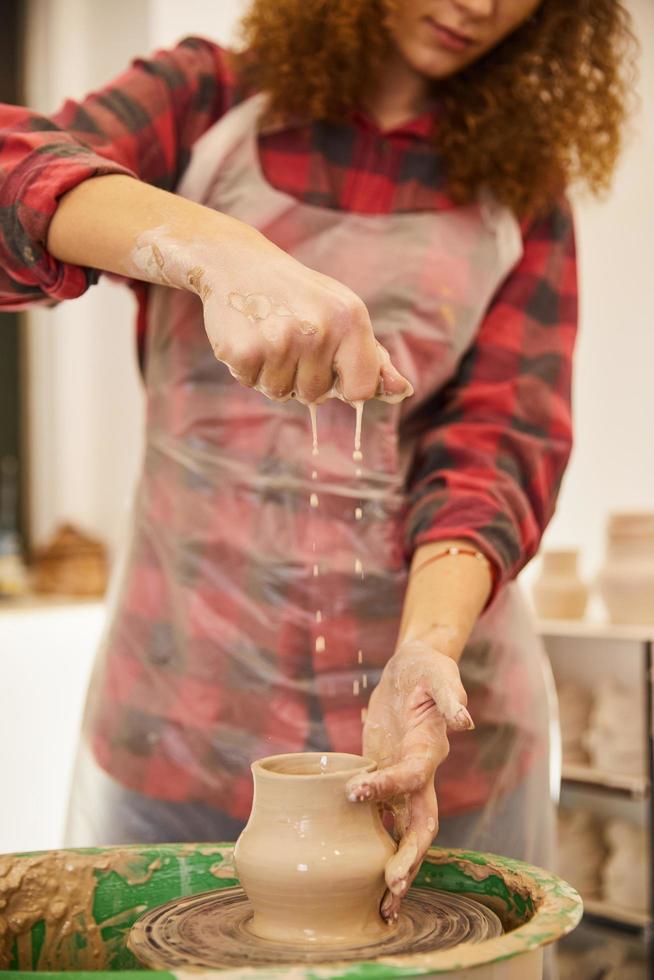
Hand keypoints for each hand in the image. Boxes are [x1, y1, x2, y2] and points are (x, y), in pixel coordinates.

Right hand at [196, 235, 411, 404]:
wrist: (236, 262)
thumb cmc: (297, 295)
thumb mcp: (341, 314)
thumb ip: (372, 357)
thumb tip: (404, 391)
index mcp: (350, 318)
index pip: (361, 389)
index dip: (343, 385)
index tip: (329, 363)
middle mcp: (319, 329)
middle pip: (316, 395)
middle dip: (300, 376)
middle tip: (288, 336)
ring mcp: (280, 341)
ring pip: (281, 393)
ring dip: (271, 373)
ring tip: (267, 335)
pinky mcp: (245, 351)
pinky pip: (251, 384)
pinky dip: (246, 368)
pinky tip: (248, 335)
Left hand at [345, 640, 473, 921]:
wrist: (413, 668)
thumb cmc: (428, 668)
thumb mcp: (439, 673)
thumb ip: (451, 695)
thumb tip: (465, 720)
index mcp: (430, 749)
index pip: (412, 778)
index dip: (389, 788)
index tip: (358, 792)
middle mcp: (420, 773)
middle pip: (420, 825)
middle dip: (409, 856)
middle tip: (390, 889)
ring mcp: (402, 778)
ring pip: (403, 831)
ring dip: (396, 866)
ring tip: (383, 907)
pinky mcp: (383, 774)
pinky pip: (380, 815)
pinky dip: (373, 842)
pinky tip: (360, 875)